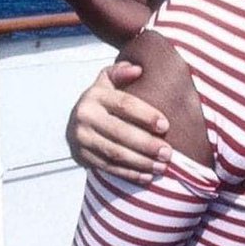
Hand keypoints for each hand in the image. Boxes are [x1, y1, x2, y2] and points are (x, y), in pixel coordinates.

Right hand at [66, 61, 172, 181]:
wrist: (76, 119)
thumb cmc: (103, 99)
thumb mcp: (108, 81)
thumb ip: (121, 72)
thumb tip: (138, 69)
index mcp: (95, 96)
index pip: (124, 105)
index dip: (146, 115)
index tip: (165, 126)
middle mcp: (85, 116)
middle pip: (120, 133)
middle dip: (147, 144)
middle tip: (168, 152)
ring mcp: (82, 138)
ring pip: (115, 153)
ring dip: (141, 162)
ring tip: (162, 166)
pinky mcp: (82, 156)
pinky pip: (109, 167)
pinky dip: (130, 173)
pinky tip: (147, 175)